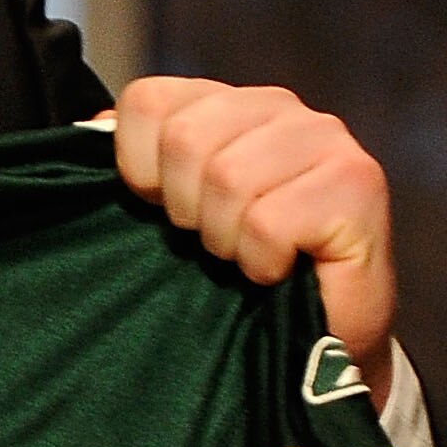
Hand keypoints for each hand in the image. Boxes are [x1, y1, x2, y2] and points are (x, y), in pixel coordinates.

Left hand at [110, 78, 396, 398]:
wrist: (316, 344)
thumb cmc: (236, 281)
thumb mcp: (172, 218)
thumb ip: (134, 168)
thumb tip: (89, 130)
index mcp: (226, 104)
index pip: (148, 102)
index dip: (138, 171)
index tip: (164, 214)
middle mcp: (278, 107)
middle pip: (184, 139)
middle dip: (185, 212)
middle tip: (214, 245)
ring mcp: (325, 139)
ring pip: (228, 179)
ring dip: (226, 242)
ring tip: (248, 258)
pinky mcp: (357, 184)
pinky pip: (268, 223)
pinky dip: (262, 264)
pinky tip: (280, 271)